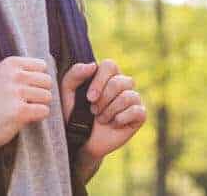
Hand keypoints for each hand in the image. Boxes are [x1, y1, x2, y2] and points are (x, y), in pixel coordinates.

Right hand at [0, 56, 52, 151]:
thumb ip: (16, 69)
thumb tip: (43, 67)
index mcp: (9, 64)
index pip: (42, 66)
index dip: (37, 79)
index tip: (24, 88)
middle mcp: (13, 75)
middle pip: (47, 81)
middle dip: (40, 92)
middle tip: (25, 101)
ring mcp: (16, 93)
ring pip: (47, 97)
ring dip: (38, 105)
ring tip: (22, 109)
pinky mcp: (20, 111)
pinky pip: (44, 111)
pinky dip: (37, 117)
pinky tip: (23, 118)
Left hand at [60, 60, 145, 175]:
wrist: (81, 140)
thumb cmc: (74, 114)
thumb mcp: (67, 93)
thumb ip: (75, 75)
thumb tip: (93, 65)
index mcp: (106, 76)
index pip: (110, 65)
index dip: (100, 81)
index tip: (89, 98)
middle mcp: (122, 84)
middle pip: (119, 82)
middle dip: (103, 99)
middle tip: (93, 111)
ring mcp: (133, 99)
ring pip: (129, 96)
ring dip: (110, 110)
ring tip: (101, 118)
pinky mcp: (139, 115)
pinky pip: (137, 111)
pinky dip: (121, 118)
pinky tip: (114, 124)